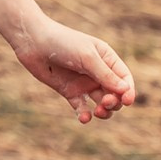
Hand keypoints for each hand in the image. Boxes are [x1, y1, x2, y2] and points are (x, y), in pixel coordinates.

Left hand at [9, 15, 135, 122]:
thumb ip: (105, 74)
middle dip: (115, 102)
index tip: (127, 101)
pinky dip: (85, 115)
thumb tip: (126, 91)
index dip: (129, 91)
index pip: (124, 79)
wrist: (32, 41)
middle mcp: (97, 72)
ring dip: (104, 111)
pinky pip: (82, 108)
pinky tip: (84, 118)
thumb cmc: (62, 43)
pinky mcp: (69, 91)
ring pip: (102, 104)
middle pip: (115, 94)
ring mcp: (83, 83)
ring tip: (98, 111)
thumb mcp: (87, 57)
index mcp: (106, 59)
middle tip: (105, 102)